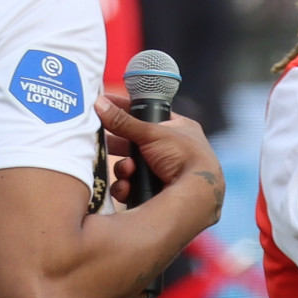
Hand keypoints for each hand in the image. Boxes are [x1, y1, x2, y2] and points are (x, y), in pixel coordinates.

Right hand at [96, 99, 220, 211]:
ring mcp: (164, 172)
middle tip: (102, 144)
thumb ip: (123, 121)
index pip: (146, 116)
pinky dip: (127, 187)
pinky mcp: (156, 192)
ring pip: (131, 168)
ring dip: (124, 169)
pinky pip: (133, 187)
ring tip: (127, 170)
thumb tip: (100, 104)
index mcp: (178, 128)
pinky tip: (127, 187)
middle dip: (119, 147)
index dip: (125, 112)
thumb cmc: (184, 156)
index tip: (105, 106)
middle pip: (135, 145)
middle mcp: (172, 150)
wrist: (197, 192)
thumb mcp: (151, 133)